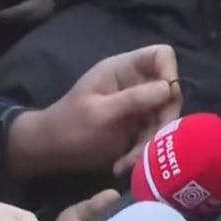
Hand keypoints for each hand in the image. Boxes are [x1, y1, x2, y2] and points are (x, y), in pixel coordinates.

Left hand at [7, 44, 181, 176]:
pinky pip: (154, 135)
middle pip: (170, 91)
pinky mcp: (139, 126)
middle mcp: (136, 84)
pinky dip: (143, 152)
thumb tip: (168, 88)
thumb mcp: (100, 113)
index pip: (160, 55)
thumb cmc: (68, 127)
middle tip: (149, 141)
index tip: (166, 98)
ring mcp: (139, 105)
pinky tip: (124, 164)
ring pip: (165, 118)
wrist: (49, 153)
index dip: (169, 72)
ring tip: (127, 162)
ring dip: (151, 142)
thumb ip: (134, 99)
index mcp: (123, 69)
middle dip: (162, 119)